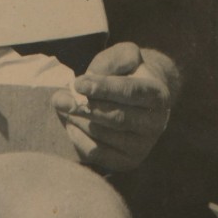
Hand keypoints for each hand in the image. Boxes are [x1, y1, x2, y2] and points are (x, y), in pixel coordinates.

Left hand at [52, 42, 173, 172]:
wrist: (135, 99)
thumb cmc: (126, 73)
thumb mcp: (124, 55)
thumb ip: (114, 59)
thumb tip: (93, 76)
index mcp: (157, 94)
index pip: (130, 92)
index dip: (103, 88)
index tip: (78, 84)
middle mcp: (155, 123)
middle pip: (117, 117)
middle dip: (85, 107)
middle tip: (59, 98)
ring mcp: (143, 146)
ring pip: (105, 135)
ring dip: (78, 120)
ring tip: (62, 107)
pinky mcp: (127, 161)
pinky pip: (98, 154)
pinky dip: (79, 139)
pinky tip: (70, 124)